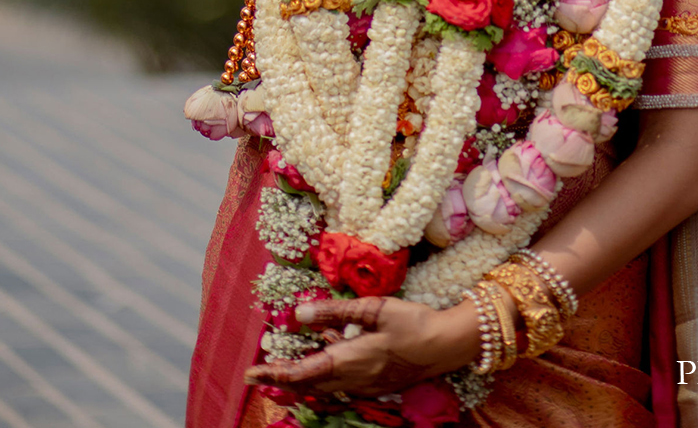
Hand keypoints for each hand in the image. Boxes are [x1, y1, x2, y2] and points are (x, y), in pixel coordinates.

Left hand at [244, 293, 478, 397]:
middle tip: (259, 375)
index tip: (252, 373)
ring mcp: (364, 386)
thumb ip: (335, 313)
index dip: (274, 373)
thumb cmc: (412, 323)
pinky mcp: (375, 385)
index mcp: (348, 361)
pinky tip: (325, 360)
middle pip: (307, 385)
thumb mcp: (374, 309)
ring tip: (282, 373)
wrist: (445, 346)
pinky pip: (339, 385)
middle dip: (282, 379)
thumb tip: (300, 314)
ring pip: (322, 387)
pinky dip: (322, 378)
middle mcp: (351, 380)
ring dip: (300, 380)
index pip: (301, 372)